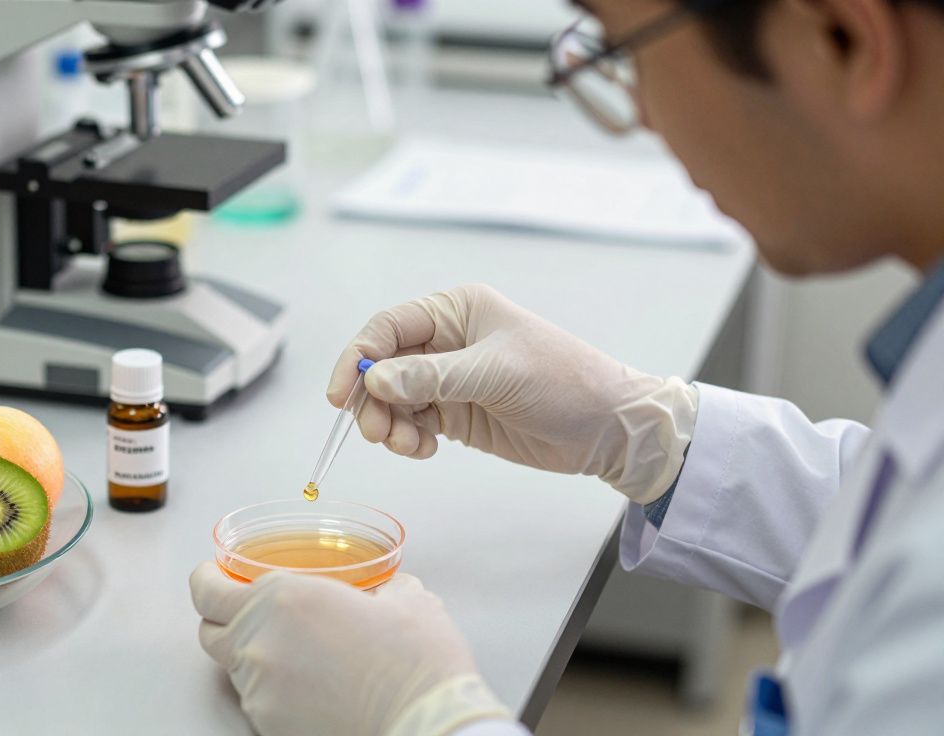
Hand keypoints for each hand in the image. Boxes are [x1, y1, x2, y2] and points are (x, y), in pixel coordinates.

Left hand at [190, 562, 511, 735]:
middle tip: (249, 615)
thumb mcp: (405, 599)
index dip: (205, 580)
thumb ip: (379, 587)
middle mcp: (260, 643)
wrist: (426, 723)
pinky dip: (277, 692)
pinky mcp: (270, 727)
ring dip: (258, 658)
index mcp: (282, 598)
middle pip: (209, 632)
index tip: (211, 577)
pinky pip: (260, 703)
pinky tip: (314, 689)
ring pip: (237, 670)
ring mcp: (261, 691)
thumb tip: (386, 592)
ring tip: (302, 658)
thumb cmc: (417, 661)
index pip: (206, 589)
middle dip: (223, 620)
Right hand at [329, 284, 698, 502]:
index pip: (387, 327)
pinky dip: (407, 439)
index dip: (357, 358)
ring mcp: (448, 378)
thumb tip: (376, 379)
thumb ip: (432, 377)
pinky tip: (426, 449)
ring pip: (391, 399)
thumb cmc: (563, 381)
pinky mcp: (455, 412)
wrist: (607, 427)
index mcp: (456, 310)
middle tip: (378, 432)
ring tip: (410, 446)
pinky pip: (411, 423)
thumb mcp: (496, 373)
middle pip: (381, 366)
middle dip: (372, 400)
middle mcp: (446, 340)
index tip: (341, 395)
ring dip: (389, 425)